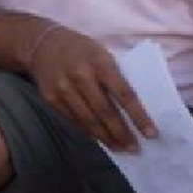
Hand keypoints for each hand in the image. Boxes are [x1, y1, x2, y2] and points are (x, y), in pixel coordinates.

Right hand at [27, 25, 154, 150]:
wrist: (40, 43)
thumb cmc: (80, 49)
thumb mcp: (101, 54)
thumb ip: (115, 77)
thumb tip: (134, 108)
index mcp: (99, 62)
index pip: (124, 94)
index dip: (139, 117)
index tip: (152, 134)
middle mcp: (80, 76)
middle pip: (106, 112)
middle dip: (123, 134)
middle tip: (135, 149)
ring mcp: (63, 88)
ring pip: (89, 121)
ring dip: (107, 138)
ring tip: (121, 149)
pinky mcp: (50, 98)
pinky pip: (73, 120)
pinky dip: (88, 132)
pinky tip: (100, 138)